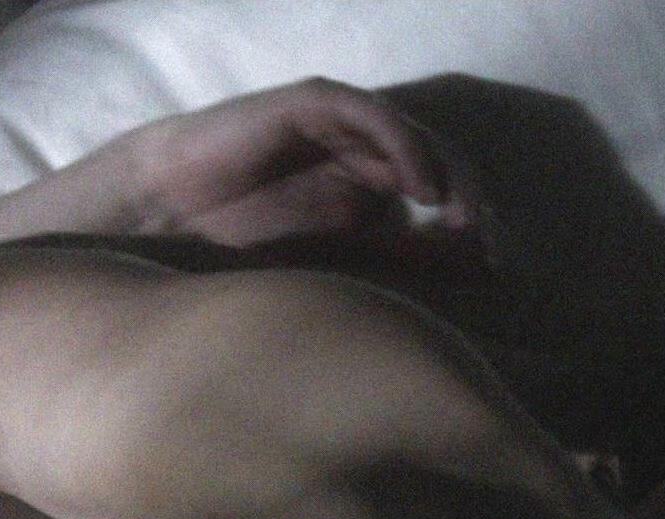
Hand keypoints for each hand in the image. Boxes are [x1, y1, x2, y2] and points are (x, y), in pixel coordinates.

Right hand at [121, 77, 477, 246]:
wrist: (173, 216)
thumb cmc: (251, 241)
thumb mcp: (347, 259)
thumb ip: (410, 256)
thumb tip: (487, 268)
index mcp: (375, 183)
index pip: (444, 191)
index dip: (473, 222)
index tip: (491, 263)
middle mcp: (365, 150)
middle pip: (439, 160)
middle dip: (469, 197)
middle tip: (486, 238)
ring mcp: (342, 125)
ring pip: (413, 136)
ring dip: (447, 172)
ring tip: (462, 215)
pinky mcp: (315, 104)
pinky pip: (372, 115)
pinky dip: (405, 146)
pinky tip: (422, 188)